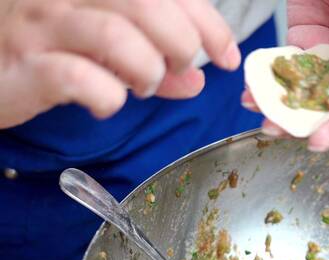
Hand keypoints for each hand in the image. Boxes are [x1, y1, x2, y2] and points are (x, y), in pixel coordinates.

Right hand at [0, 0, 239, 128]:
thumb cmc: (47, 46)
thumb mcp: (105, 45)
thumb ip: (151, 58)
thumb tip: (196, 81)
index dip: (208, 21)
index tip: (228, 56)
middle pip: (146, 4)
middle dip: (182, 43)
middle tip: (182, 68)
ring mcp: (41, 27)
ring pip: (115, 35)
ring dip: (147, 70)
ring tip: (145, 86)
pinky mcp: (24, 67)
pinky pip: (78, 78)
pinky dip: (108, 97)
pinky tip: (108, 104)